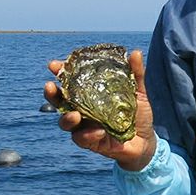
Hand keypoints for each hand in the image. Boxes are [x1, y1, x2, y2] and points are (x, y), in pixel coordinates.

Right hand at [44, 49, 156, 170]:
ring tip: (74, 115)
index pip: (71, 81)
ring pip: (66, 122)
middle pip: (60, 101)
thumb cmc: (138, 113)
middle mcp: (83, 109)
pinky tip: (100, 131)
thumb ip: (136, 74)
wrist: (146, 140)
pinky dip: (89, 134)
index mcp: (91, 94)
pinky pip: (82, 139)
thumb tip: (135, 52)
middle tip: (49, 86)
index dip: (61, 72)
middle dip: (52, 94)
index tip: (54, 65)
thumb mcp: (139, 92)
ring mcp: (85, 126)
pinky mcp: (91, 142)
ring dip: (66, 118)